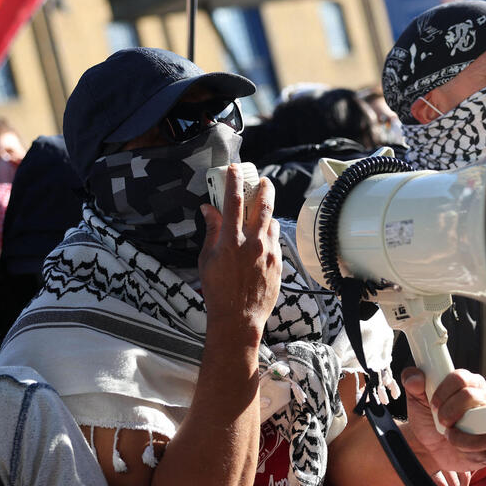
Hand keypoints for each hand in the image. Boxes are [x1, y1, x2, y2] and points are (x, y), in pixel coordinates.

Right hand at [198, 164, 281, 344]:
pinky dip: (270, 233)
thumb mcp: (207, 259)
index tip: (234, 168)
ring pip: (272, 221)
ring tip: (263, 207)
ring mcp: (268, 252)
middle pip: (262, 204)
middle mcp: (252, 242)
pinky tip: (264, 235)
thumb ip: (211, 231)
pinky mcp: (278, 262)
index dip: (233, 180)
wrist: (238, 317)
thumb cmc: (217, 290)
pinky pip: (276, 240)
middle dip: (264, 188)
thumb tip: (208, 209)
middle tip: (262, 180)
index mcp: (231, 240)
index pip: (233, 201)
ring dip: (268, 211)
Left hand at [402, 367, 485, 472]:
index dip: (443, 391)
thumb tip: (414, 378)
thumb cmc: (428, 419)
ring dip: (459, 429)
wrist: (429, 448)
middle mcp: (484, 397)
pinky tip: (457, 443)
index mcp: (468, 382)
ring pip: (482, 418)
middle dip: (449, 410)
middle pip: (470, 395)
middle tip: (440, 420)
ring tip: (449, 432)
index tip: (433, 404)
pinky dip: (466, 444)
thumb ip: (412, 383)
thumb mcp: (415, 400)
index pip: (460, 377)